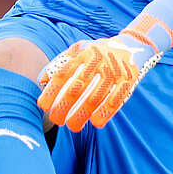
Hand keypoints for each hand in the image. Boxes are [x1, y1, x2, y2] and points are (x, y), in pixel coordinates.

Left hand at [36, 32, 158, 130]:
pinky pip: (115, 101)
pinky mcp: (128, 80)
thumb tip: (41, 80)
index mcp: (82, 53)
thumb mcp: (78, 50)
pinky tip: (96, 123)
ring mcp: (113, 71)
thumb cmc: (96, 53)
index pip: (62, 74)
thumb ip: (60, 62)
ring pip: (94, 99)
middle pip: (76, 90)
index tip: (44, 106)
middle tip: (57, 120)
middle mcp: (97, 61)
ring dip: (81, 116)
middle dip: (63, 108)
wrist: (131, 47)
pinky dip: (104, 114)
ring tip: (73, 127)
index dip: (51, 91)